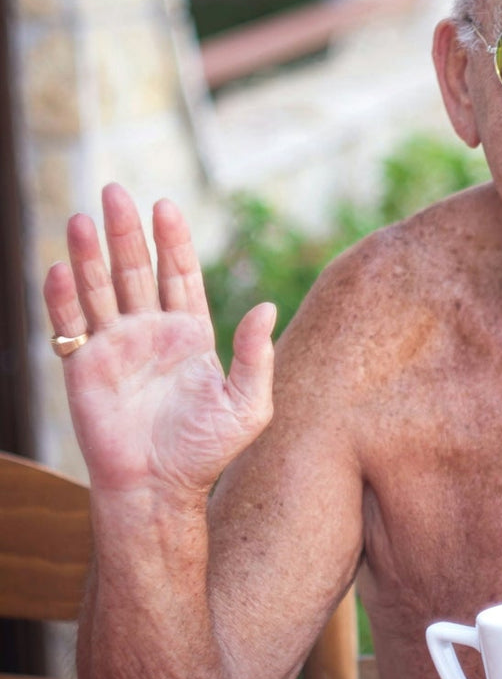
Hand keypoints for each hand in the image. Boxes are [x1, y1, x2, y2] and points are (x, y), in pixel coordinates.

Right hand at [42, 183, 275, 498]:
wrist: (158, 488)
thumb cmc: (206, 452)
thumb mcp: (247, 405)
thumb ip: (256, 356)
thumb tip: (266, 306)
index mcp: (190, 334)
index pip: (180, 274)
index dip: (172, 240)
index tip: (165, 206)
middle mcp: (150, 332)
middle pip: (136, 270)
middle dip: (126, 231)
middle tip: (115, 190)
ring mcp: (115, 347)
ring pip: (100, 288)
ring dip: (90, 254)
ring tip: (83, 218)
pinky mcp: (84, 367)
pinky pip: (70, 324)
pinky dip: (62, 297)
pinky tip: (58, 268)